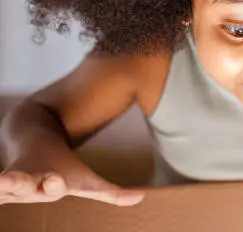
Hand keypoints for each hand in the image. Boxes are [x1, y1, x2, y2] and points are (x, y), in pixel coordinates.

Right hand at [0, 157, 144, 205]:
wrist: (34, 134)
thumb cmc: (62, 166)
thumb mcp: (86, 180)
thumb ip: (110, 192)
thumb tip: (140, 198)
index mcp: (48, 177)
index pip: (50, 182)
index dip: (51, 182)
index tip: (52, 180)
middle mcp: (26, 179)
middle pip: (21, 183)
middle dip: (19, 182)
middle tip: (14, 179)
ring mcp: (9, 182)